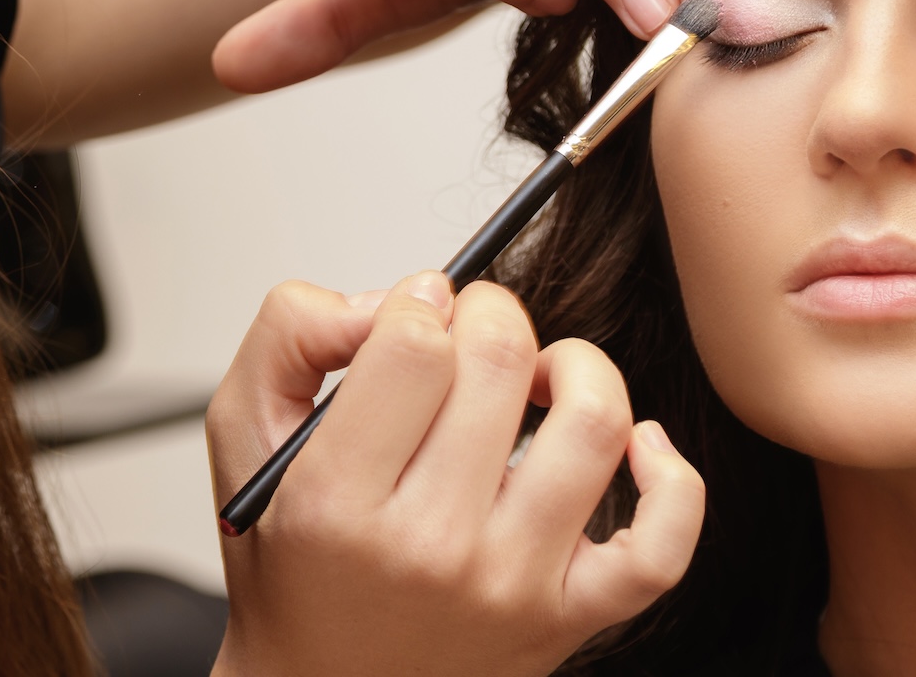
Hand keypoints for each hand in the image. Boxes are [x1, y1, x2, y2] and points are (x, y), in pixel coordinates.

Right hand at [207, 273, 704, 676]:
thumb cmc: (296, 561)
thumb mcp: (244, 435)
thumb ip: (292, 334)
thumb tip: (395, 299)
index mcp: (338, 503)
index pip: (414, 347)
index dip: (422, 302)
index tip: (417, 316)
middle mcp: (431, 550)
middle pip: (503, 361)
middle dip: (491, 313)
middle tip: (471, 333)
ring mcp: (512, 587)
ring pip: (594, 422)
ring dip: (576, 367)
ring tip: (538, 380)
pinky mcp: (571, 617)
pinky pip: (663, 543)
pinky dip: (671, 476)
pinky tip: (637, 442)